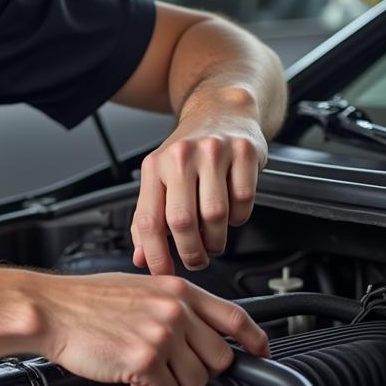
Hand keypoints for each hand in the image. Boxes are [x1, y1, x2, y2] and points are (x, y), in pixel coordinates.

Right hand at [44, 272, 268, 385]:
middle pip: (220, 359)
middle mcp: (174, 310)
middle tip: (172, 366)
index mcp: (176, 290)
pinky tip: (129, 372)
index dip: (255, 339)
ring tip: (144, 366)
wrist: (51, 309)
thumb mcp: (138, 288)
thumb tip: (197, 330)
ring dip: (172, 382)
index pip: (235, 316)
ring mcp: (161, 335)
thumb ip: (172, 305)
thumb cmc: (84, 301)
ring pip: (196, 382)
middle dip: (200, 370)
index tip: (261, 351)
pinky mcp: (145, 360)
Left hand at [131, 110, 267, 274]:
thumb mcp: (160, 178)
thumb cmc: (188, 154)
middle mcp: (180, 157)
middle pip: (182, 221)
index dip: (155, 253)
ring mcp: (213, 152)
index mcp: (154, 166)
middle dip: (190, 252)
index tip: (163, 272)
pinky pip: (244, 200)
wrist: (221, 112)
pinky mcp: (244, 152)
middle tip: (196, 260)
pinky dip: (240, 217)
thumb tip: (141, 258)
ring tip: (213, 239)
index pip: (148, 220)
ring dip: (217, 239)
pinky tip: (232, 212)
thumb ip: (148, 218)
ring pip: (215, 215)